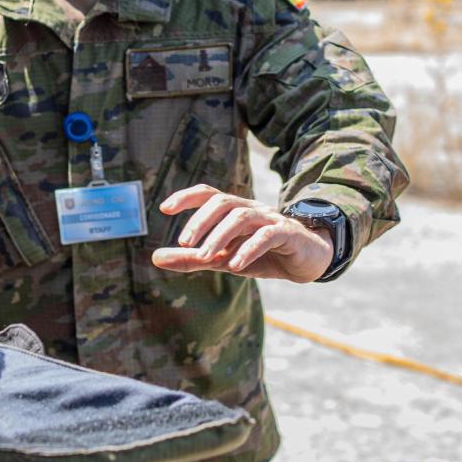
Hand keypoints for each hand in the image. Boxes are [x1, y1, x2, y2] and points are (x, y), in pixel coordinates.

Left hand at [150, 184, 331, 282]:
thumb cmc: (263, 256)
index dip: (187, 196)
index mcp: (236, 212)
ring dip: (220, 236)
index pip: (210, 195)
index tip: (164, 208)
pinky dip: (249, 249)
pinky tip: (235, 266)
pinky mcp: (288, 234)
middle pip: (223, 201)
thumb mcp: (224, 258)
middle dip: (201, 220)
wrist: (307, 263)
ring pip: (242, 217)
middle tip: (184, 242)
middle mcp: (251, 210)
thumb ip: (192, 258)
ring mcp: (271, 220)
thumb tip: (154, 257)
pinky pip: (267, 236)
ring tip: (206, 256)